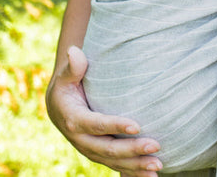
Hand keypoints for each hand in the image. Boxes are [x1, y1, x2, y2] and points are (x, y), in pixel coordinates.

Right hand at [46, 46, 162, 175]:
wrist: (58, 105)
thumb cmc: (66, 84)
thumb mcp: (66, 76)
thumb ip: (74, 66)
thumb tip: (75, 51)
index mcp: (73, 119)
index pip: (97, 125)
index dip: (116, 126)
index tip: (137, 125)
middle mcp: (81, 140)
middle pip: (108, 148)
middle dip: (132, 150)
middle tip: (156, 146)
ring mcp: (90, 150)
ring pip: (114, 162)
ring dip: (136, 166)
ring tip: (158, 165)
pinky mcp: (99, 154)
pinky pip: (116, 167)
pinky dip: (132, 174)